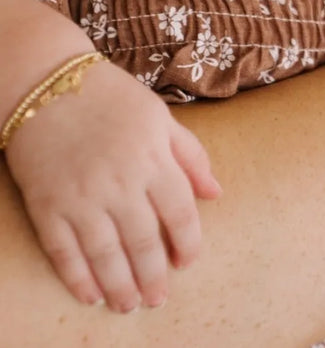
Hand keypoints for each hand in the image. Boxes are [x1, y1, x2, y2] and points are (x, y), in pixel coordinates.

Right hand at [4, 60, 220, 312]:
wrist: (47, 81)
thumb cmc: (110, 95)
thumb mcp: (158, 115)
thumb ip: (190, 153)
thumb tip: (216, 192)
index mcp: (152, 156)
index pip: (179, 212)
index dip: (188, 243)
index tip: (187, 261)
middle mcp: (119, 181)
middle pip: (144, 242)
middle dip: (154, 276)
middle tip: (158, 298)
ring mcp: (81, 196)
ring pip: (107, 255)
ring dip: (121, 287)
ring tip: (130, 305)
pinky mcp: (47, 205)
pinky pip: (65, 252)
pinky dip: (78, 278)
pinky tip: (91, 294)